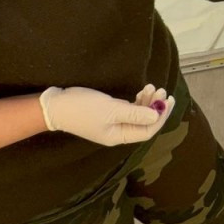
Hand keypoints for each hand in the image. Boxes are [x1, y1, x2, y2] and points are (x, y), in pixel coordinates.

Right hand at [38, 86, 174, 145]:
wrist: (55, 105)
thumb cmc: (83, 108)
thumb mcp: (112, 110)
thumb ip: (135, 114)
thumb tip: (156, 116)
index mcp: (119, 136)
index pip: (148, 130)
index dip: (160, 116)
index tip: (167, 100)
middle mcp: (118, 133)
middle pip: (144, 123)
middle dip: (155, 108)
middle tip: (162, 91)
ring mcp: (112, 123)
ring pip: (137, 115)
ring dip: (147, 102)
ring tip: (153, 87)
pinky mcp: (107, 114)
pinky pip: (129, 110)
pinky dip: (137, 101)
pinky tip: (142, 91)